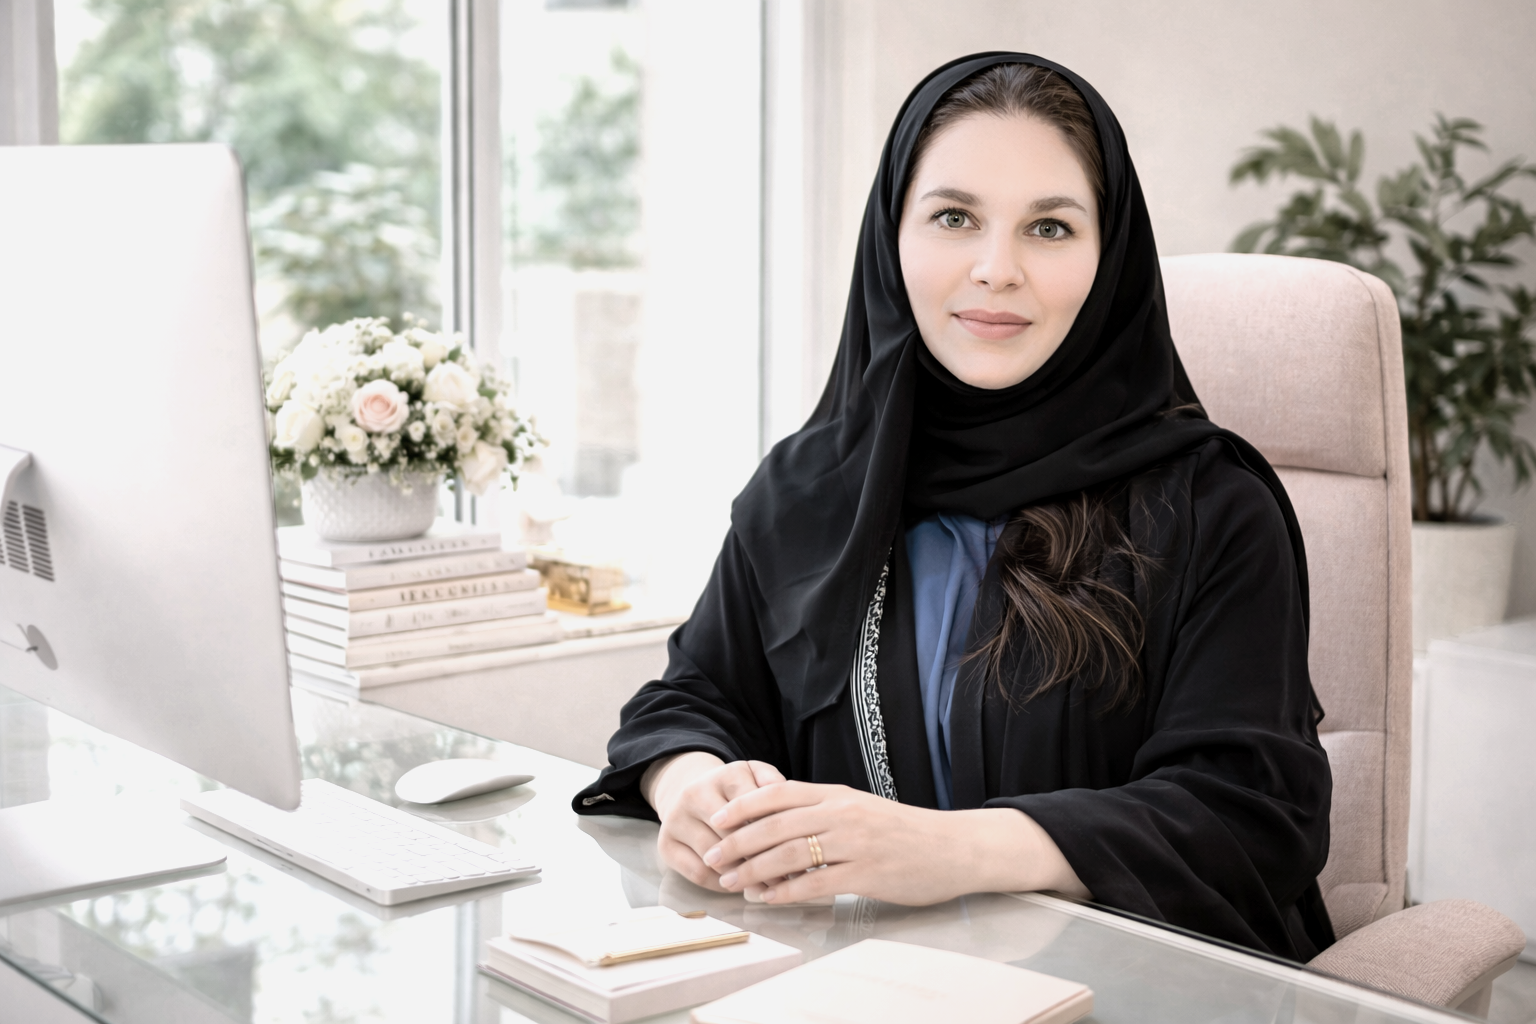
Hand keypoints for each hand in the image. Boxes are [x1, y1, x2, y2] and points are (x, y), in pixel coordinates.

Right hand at [642, 753, 785, 890]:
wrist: (693, 793)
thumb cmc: (736, 790)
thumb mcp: (755, 776)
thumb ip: (773, 783)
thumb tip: (786, 799)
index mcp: (723, 775)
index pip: (749, 805)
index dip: (773, 830)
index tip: (794, 850)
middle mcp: (694, 794)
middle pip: (730, 834)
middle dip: (760, 858)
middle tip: (785, 877)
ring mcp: (676, 820)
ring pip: (714, 857)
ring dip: (742, 875)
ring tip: (768, 887)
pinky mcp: (665, 844)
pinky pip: (697, 873)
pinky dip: (721, 885)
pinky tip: (740, 886)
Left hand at [701, 781, 1091, 905]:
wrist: (955, 848)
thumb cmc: (906, 832)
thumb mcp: (861, 809)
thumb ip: (825, 812)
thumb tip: (782, 820)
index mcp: (838, 796)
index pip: (780, 793)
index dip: (744, 806)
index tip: (718, 819)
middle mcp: (842, 814)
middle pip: (776, 824)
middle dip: (737, 841)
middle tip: (712, 856)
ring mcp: (854, 844)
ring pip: (790, 854)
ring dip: (754, 869)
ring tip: (731, 881)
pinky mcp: (866, 874)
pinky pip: (815, 884)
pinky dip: (785, 893)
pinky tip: (767, 899)